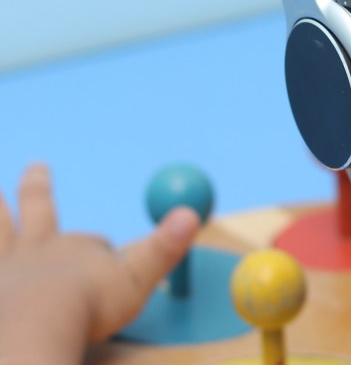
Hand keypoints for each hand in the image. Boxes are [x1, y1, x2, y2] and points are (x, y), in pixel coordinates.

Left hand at [0, 163, 200, 363]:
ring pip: (1, 225)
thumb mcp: (137, 278)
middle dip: (39, 188)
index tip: (105, 254)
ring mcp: (5, 265)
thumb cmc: (89, 303)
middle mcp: (38, 249)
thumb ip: (163, 248)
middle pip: (39, 210)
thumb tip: (192, 213)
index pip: (91, 243)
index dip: (99, 249)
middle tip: (37, 165)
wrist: (34, 324)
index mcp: (77, 249)